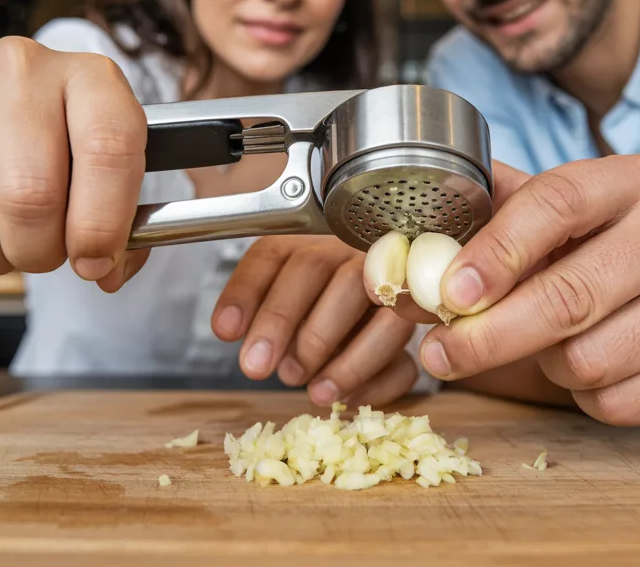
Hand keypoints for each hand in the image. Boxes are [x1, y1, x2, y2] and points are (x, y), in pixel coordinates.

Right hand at [0, 37, 149, 291]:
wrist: (3, 106)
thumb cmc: (63, 147)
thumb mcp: (111, 176)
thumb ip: (125, 229)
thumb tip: (104, 270)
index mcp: (92, 78)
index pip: (107, 149)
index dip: (101, 223)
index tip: (94, 262)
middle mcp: (22, 67)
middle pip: (30, 193)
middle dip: (36, 251)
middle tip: (38, 255)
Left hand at [214, 235, 419, 407]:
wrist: (382, 302)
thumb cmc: (319, 303)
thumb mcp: (280, 293)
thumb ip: (255, 302)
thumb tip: (228, 328)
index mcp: (312, 240)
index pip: (272, 254)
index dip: (246, 292)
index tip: (225, 332)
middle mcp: (351, 252)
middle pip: (319, 269)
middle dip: (284, 322)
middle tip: (266, 368)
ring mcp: (391, 286)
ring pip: (375, 310)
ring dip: (344, 359)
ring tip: (313, 391)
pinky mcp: (414, 331)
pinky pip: (405, 355)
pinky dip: (376, 381)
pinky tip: (348, 398)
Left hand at [402, 157, 639, 425]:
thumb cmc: (611, 256)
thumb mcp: (558, 224)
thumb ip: (486, 228)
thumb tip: (400, 264)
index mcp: (635, 179)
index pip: (558, 201)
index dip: (496, 249)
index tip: (449, 292)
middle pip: (568, 296)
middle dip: (489, 335)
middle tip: (443, 355)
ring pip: (588, 359)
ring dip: (549, 367)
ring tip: (557, 348)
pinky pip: (623, 403)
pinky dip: (591, 401)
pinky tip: (603, 372)